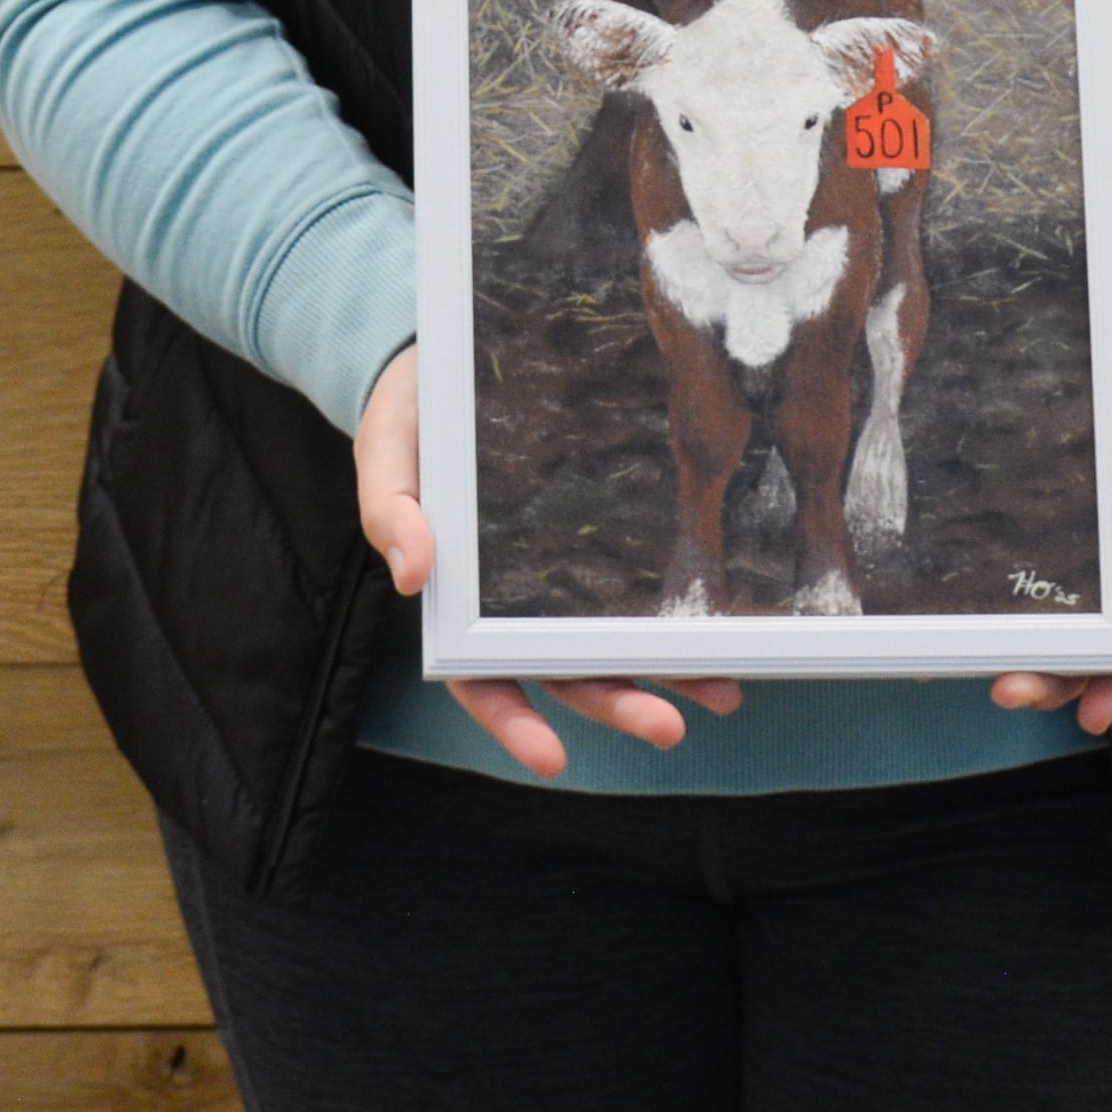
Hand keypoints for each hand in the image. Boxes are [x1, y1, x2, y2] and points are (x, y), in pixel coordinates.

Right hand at [353, 345, 741, 780]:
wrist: (455, 351)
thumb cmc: (412, 410)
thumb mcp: (387, 448)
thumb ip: (389, 508)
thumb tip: (410, 575)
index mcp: (460, 596)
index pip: (483, 678)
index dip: (515, 722)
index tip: (552, 759)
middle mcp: (520, 597)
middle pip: (567, 672)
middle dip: (618, 705)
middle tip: (669, 728)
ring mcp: (567, 566)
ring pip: (617, 638)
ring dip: (668, 674)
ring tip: (724, 692)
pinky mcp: (608, 525)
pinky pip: (645, 577)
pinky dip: (681, 611)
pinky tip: (723, 628)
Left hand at [990, 308, 1111, 738]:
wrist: (1108, 309)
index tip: (1091, 712)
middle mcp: (1104, 532)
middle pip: (1089, 626)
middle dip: (1059, 674)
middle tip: (1010, 695)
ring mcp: (1066, 517)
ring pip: (1051, 604)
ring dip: (1030, 653)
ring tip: (988, 680)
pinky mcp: (1027, 493)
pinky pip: (1014, 556)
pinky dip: (996, 597)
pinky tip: (961, 621)